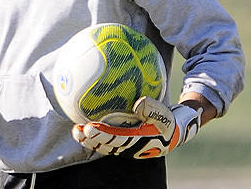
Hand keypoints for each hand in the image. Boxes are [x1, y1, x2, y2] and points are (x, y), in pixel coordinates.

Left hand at [72, 96, 201, 158]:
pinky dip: (95, 133)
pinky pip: (106, 139)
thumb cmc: (168, 121)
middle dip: (91, 140)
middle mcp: (129, 147)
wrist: (174, 132)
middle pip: (106, 145)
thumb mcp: (165, 115)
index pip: (116, 140)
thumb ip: (153, 108)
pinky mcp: (123, 142)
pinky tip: (84, 120)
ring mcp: (125, 146)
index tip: (89, 127)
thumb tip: (138, 102)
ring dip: (89, 139)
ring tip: (76, 130)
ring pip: (104, 145)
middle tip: (78, 130)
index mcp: (138, 142)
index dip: (102, 135)